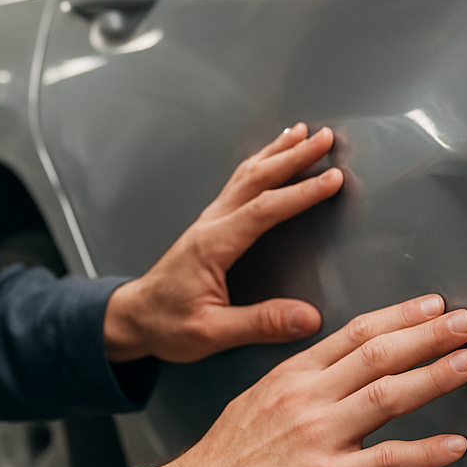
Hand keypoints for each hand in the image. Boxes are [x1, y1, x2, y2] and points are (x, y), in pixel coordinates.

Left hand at [104, 123, 342, 363]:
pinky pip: (239, 183)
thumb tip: (308, 317)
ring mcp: (209, 220)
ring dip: (277, 152)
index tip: (332, 179)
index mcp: (213, 246)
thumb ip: (260, 324)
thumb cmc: (166, 324)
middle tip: (325, 138)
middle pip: (256, 179)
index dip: (301, 192)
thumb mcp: (212, 333)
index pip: (263, 210)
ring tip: (303, 133)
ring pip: (246, 174)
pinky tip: (271, 156)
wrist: (134, 318)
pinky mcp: (211, 224)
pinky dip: (261, 163)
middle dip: (294, 156)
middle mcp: (211, 224)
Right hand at [133, 294, 466, 466]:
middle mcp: (306, 399)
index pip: (353, 335)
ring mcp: (316, 438)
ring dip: (435, 376)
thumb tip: (334, 377)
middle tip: (464, 322)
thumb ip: (296, 388)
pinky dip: (426, 452)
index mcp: (289, 377)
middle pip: (377, 354)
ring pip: (388, 396)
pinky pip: (387, 461)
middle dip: (427, 334)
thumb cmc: (219, 465)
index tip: (431, 306)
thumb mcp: (255, 404)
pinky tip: (454, 445)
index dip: (398, 317)